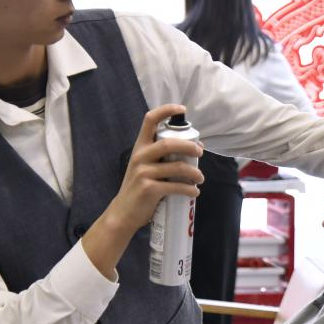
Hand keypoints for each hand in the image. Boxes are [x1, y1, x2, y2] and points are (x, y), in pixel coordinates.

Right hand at [109, 104, 204, 234]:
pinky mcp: (149, 189)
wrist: (123, 213)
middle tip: (200, 153)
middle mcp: (140, 157)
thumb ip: (161, 157)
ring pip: (177, 167)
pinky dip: (189, 189)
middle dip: (190, 146)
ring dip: (194, 173)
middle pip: (169, 143)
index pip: (149, 120)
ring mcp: (143, 173)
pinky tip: (194, 192)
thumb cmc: (138, 188)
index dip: (166, 111)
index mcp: (140, 147)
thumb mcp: (143, 167)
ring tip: (200, 179)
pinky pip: (176, 186)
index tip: (182, 109)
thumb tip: (193, 149)